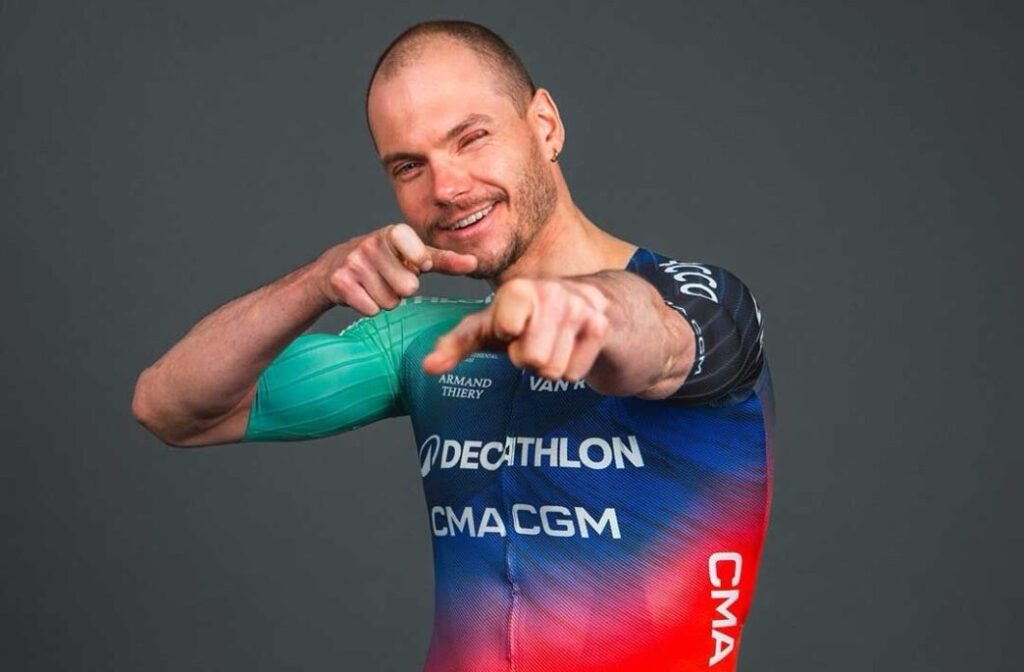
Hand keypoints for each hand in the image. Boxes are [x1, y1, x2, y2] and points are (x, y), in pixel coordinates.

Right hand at [318, 224, 477, 314]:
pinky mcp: (340, 282)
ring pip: (389, 302)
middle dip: (402, 289)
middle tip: (390, 278)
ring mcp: (354, 262)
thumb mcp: (414, 255)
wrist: (336, 266)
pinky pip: (371, 310)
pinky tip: (363, 292)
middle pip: (408, 288)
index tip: (415, 263)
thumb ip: (444, 260)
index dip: (420, 263)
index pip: (421, 254)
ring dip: (386, 299)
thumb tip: (474, 263)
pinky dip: (370, 307)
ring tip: (375, 284)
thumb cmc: (386, 259)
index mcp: (393, 233)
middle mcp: (371, 243)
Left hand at [422, 278, 610, 380]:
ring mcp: (580, 310)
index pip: (505, 333)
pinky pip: (574, 374)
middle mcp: (551, 294)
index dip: (507, 338)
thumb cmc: (528, 317)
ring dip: (549, 365)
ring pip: (553, 371)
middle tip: (535, 339)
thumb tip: (427, 367)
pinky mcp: (601, 328)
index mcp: (519, 289)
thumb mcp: (490, 326)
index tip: (513, 326)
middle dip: (530, 358)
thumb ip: (455, 345)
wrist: (589, 304)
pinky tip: (572, 346)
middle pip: (530, 360)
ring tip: (553, 342)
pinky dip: (570, 368)